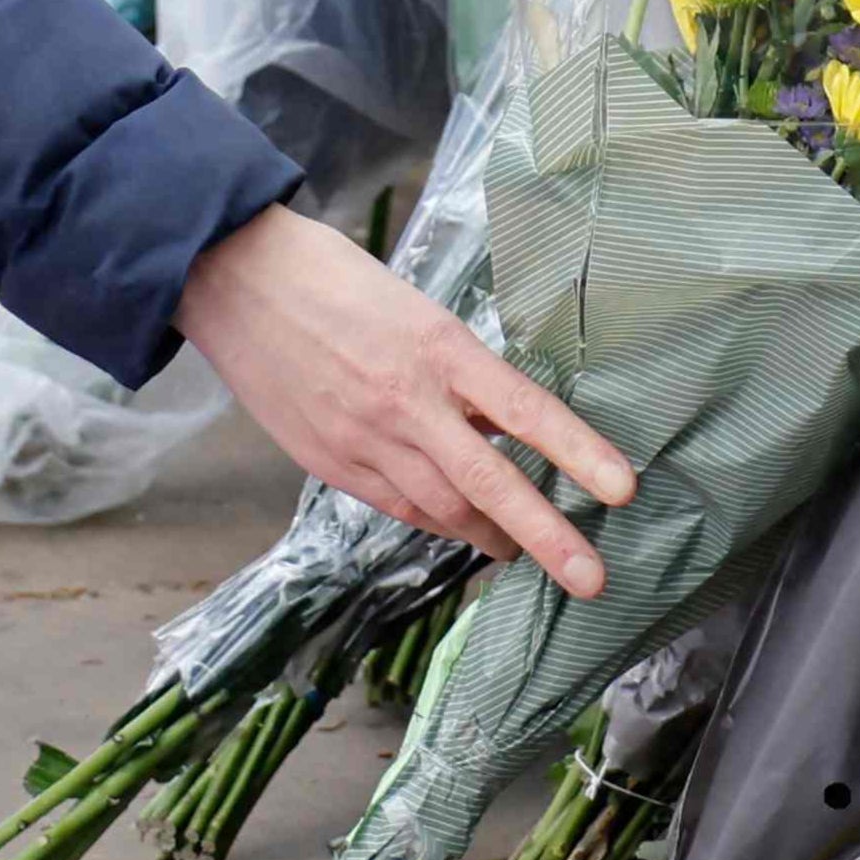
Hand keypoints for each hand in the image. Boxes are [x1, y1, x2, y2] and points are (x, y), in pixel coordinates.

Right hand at [172, 208, 634, 597]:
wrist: (234, 281)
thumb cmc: (332, 280)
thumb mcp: (414, 308)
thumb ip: (458, 369)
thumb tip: (501, 422)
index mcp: (438, 347)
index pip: (525, 410)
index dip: (579, 452)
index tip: (624, 489)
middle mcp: (406, 402)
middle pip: (489, 483)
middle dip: (546, 537)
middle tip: (592, 579)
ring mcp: (364, 439)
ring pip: (444, 509)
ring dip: (492, 536)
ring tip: (525, 552)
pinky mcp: (329, 462)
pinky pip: (399, 507)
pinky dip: (437, 522)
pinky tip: (459, 527)